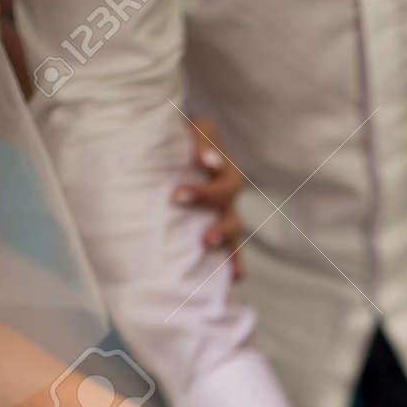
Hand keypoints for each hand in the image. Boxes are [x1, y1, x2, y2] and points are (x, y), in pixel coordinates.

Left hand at [173, 117, 244, 278]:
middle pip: (230, 210)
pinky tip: (234, 278)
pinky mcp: (219, 224)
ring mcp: (225, 208)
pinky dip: (234, 261)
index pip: (221, 182)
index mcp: (222, 166)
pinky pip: (232, 246)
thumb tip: (207, 162)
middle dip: (219, 225)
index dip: (204, 193)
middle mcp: (227, 188)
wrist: (172, 142)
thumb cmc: (177, 134)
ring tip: (214, 255)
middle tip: (204, 239)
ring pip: (234, 229)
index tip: (178, 197)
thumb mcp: (189, 128)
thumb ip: (200, 140)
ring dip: (227, 244)